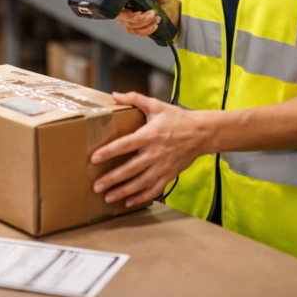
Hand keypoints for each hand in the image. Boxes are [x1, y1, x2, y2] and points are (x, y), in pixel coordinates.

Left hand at [91, 92, 211, 206]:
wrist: (202, 133)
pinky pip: (154, 189)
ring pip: (140, 182)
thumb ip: (135, 99)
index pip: (126, 144)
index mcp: (150, 135)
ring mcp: (162, 166)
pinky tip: (129, 202)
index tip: (94, 158)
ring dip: (123, 191)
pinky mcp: (169, 174)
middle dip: (112, 178)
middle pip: (130, 168)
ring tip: (108, 197)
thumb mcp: (156, 105)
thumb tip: (115, 95)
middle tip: (96, 186)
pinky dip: (142, 197)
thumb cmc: (178, 119)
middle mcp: (155, 153)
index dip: (109, 151)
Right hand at [116, 0, 179, 37]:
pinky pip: (135, 32)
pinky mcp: (135, 26)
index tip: (140, 11)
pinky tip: (154, 25)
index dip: (125, 10)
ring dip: (144, 24)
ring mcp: (128, 17)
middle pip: (122, 17)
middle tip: (152, 14)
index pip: (116, 3)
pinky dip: (145, 30)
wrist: (171, 5)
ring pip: (129, 26)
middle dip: (137, 19)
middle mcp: (124, 6)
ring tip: (157, 17)